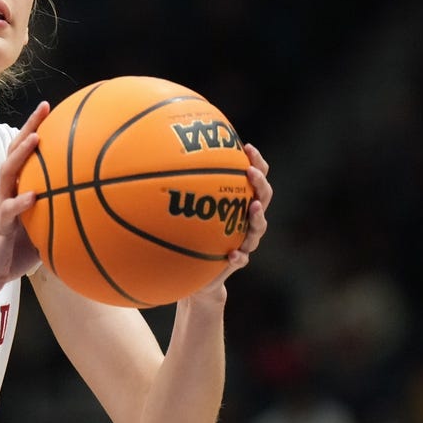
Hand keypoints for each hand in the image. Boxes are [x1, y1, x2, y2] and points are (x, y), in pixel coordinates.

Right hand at [0, 100, 50, 298]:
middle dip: (29, 128)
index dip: (35, 131)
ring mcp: (0, 207)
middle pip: (14, 153)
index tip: (52, 110)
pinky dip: (21, 202)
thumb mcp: (40, 232)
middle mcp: (5, 193)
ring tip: (36, 138)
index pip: (24, 155)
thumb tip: (90, 212)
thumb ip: (56, 218)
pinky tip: (34, 195)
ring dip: (22, 155)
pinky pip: (10, 211)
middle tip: (44, 108)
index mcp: (15, 192)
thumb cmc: (13, 255)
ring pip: (8, 173)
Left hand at [191, 142, 271, 299]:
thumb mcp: (189, 212)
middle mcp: (246, 220)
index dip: (257, 162)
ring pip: (258, 228)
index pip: (255, 179)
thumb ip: (183, 190)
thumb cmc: (192, 236)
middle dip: (260, 184)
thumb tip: (159, 160)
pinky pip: (242, 259)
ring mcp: (245, 241)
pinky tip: (232, 254)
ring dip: (257, 217)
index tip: (248, 146)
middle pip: (263, 198)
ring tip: (251, 207)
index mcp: (238, 203)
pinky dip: (239, 257)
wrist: (196, 275)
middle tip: (250, 172)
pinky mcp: (237, 261)